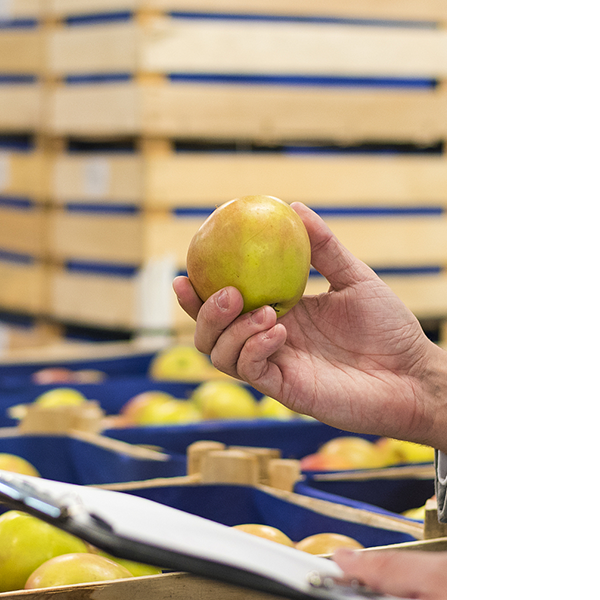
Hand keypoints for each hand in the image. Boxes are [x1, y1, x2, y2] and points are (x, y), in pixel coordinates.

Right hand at [174, 202, 446, 448]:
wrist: (413, 373)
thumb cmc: (389, 329)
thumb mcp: (355, 278)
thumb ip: (323, 248)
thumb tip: (293, 207)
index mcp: (280, 313)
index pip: (226, 304)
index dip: (199, 290)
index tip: (186, 266)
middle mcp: (270, 341)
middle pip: (211, 333)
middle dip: (203, 312)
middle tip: (225, 291)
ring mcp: (276, 367)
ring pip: (222, 355)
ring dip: (233, 330)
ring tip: (266, 311)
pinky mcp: (286, 391)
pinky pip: (251, 370)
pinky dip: (254, 348)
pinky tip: (278, 332)